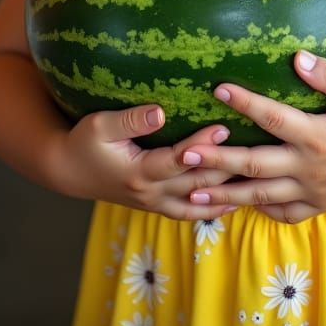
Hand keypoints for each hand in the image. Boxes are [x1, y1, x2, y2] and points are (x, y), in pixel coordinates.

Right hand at [57, 104, 237, 220]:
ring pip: (198, 203)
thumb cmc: (85, 142)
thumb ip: (129, 119)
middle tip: (253, 149)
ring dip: (226, 193)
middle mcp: (151, 193)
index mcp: (139, 173)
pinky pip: (191, 212)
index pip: (177, 160)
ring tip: (256, 180)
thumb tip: (160, 112)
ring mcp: (156, 203)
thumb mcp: (99, 125)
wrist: (69, 171)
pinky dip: (214, 208)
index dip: (201, 145)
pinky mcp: (158, 205)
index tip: (223, 126)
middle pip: (196, 184)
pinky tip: (237, 200)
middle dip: (224, 166)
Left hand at [180, 51, 325, 222]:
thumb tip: (297, 58)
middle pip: (254, 165)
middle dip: (217, 161)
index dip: (245, 103)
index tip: (217, 90)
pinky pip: (283, 214)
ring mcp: (312, 191)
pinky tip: (237, 205)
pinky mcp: (318, 205)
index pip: (273, 118)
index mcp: (318, 136)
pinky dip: (259, 210)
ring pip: (261, 195)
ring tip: (191, 193)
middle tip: (184, 156)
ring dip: (225, 194)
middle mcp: (309, 167)